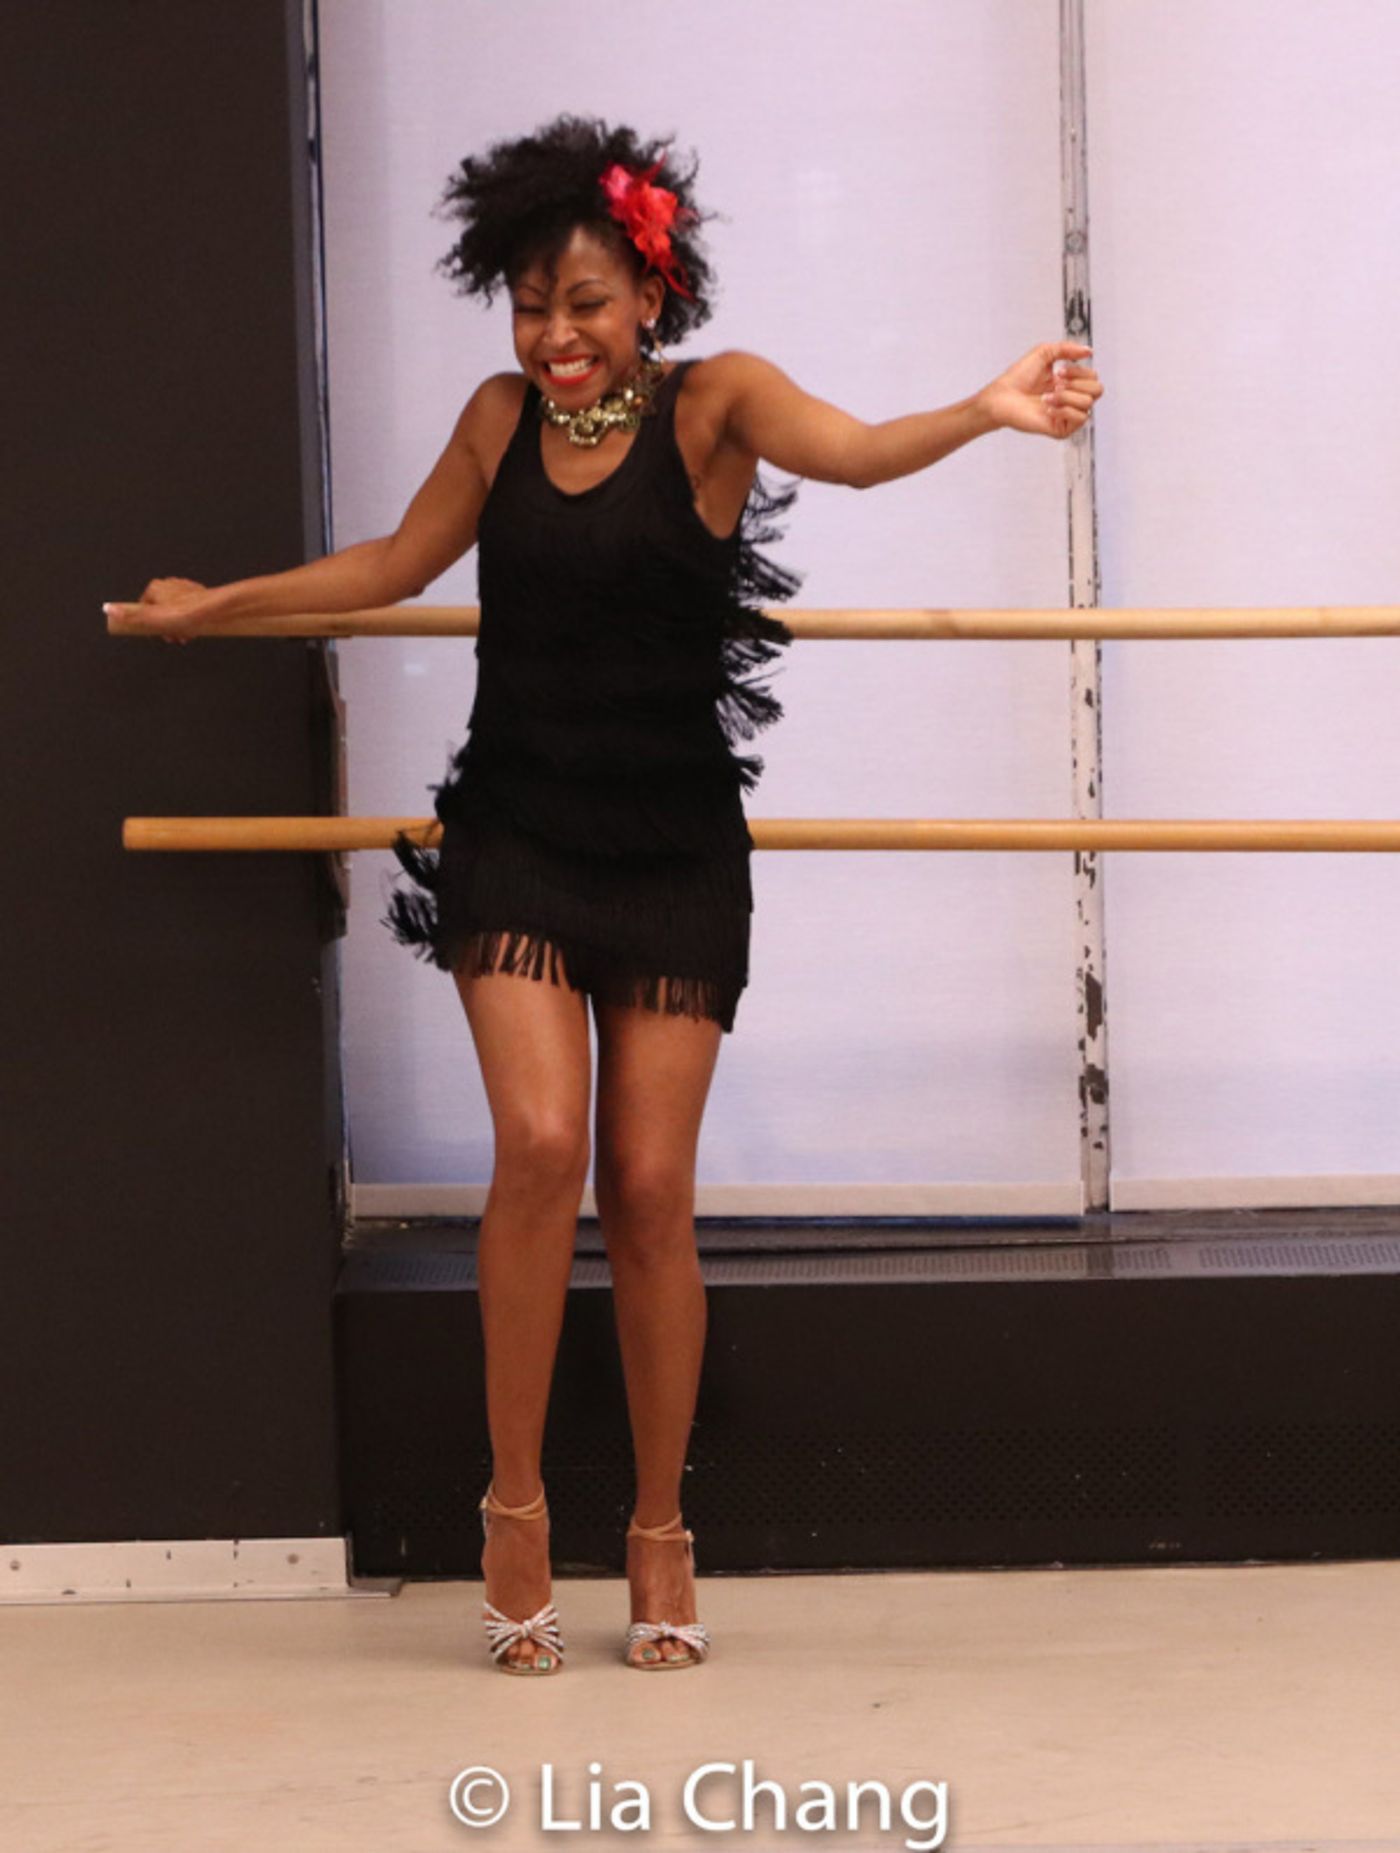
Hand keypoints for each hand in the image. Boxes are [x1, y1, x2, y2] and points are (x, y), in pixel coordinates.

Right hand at [104, 577, 214, 643]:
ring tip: (186, 635)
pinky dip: (190, 620)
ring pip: (175, 611)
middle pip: (160, 610)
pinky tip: (195, 628)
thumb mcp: (152, 618)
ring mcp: (184, 587)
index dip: (149, 625)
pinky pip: (189, 609)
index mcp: (154, 588)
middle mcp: (168, 584)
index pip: (143, 608)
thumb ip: (130, 615)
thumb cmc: (186, 613)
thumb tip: (108, 609)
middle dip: (166, 627)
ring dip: (179, 626)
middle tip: (174, 637)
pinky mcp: (198, 593)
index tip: (156, 634)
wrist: (215, 608)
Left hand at [976, 342, 1101, 439]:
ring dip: (1066, 396)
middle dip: (1076, 383)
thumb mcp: (1045, 353)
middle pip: (1098, 390)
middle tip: (1055, 383)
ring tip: (1047, 396)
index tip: (1059, 371)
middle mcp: (1072, 399)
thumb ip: (1068, 349)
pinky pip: (1079, 419)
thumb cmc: (1019, 377)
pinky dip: (1063, 410)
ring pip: (1087, 403)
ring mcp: (1067, 415)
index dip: (1080, 372)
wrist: (1003, 396)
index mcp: (1071, 383)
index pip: (1093, 377)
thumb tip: (1090, 351)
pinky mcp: (1061, 429)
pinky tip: (1047, 408)